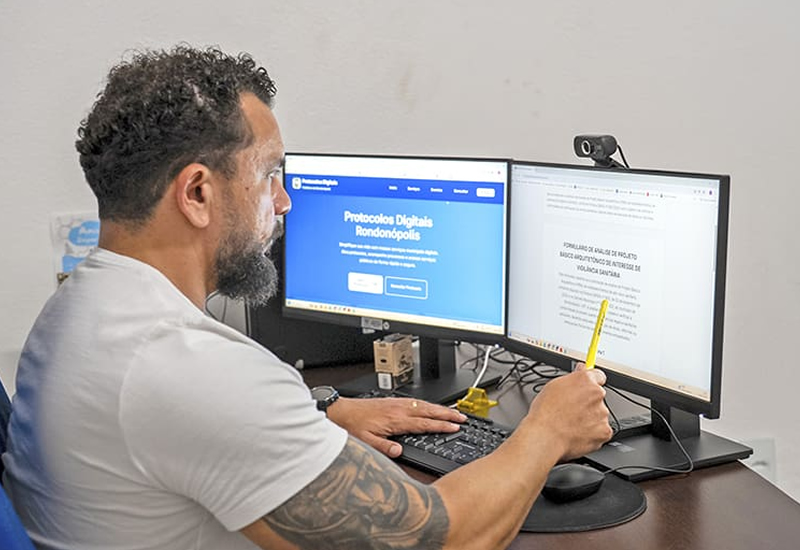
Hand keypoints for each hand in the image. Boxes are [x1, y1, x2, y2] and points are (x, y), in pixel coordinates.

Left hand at [326, 396, 465, 457]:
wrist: (341, 411)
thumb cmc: (353, 426)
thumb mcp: (366, 442)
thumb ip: (384, 448)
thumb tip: (400, 452)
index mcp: (396, 420)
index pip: (424, 423)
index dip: (442, 425)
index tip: (455, 427)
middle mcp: (398, 409)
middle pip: (429, 411)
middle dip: (448, 414)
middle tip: (463, 417)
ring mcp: (396, 404)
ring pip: (424, 405)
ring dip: (440, 408)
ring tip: (454, 411)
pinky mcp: (393, 402)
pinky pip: (415, 401)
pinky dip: (428, 404)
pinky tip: (431, 407)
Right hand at [525, 364, 612, 460]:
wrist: (546, 437)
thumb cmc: (545, 413)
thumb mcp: (553, 386)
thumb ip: (572, 378)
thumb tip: (580, 370)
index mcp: (585, 380)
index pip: (598, 376)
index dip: (592, 383)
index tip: (588, 387)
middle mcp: (597, 395)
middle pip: (598, 397)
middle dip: (588, 403)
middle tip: (572, 410)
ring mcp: (602, 414)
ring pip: (599, 415)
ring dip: (590, 418)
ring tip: (571, 424)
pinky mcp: (604, 431)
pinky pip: (601, 431)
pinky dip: (592, 433)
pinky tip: (577, 433)